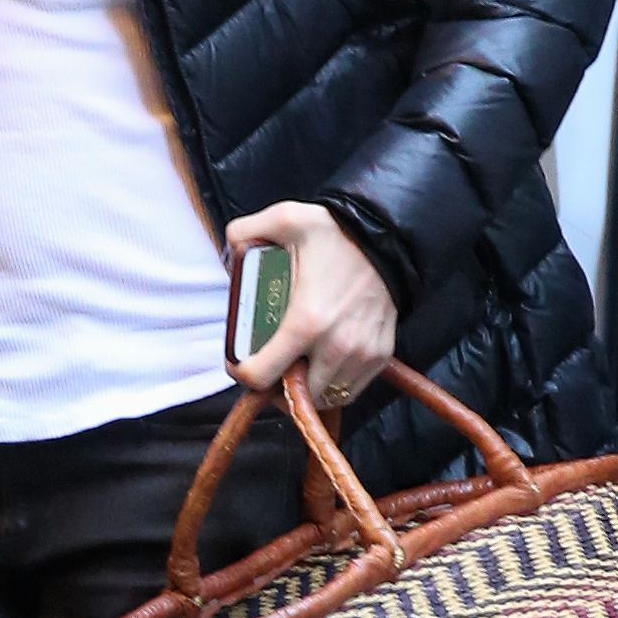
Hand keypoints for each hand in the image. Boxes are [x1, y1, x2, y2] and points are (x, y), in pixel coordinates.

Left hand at [224, 200, 396, 407]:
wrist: (389, 237)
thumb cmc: (337, 233)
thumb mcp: (284, 220)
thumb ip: (244, 232)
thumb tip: (229, 254)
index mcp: (305, 321)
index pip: (261, 376)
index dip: (242, 373)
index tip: (240, 362)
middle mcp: (336, 347)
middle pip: (294, 396)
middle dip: (276, 385)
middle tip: (269, 364)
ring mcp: (361, 355)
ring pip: (323, 397)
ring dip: (306, 388)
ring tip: (296, 365)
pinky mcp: (380, 356)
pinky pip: (350, 389)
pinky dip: (333, 384)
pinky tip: (322, 362)